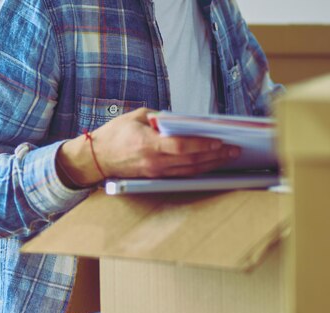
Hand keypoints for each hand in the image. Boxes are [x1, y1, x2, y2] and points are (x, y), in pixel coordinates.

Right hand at [57, 108, 240, 186]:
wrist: (95, 159)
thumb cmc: (114, 135)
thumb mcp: (136, 117)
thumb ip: (160, 118)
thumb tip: (183, 121)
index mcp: (147, 144)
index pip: (181, 146)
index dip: (202, 145)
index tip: (220, 141)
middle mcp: (154, 162)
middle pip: (191, 161)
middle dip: (215, 156)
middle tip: (234, 150)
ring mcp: (156, 173)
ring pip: (190, 171)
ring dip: (211, 164)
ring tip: (228, 157)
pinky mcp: (156, 178)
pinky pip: (183, 175)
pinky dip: (199, 169)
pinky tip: (211, 164)